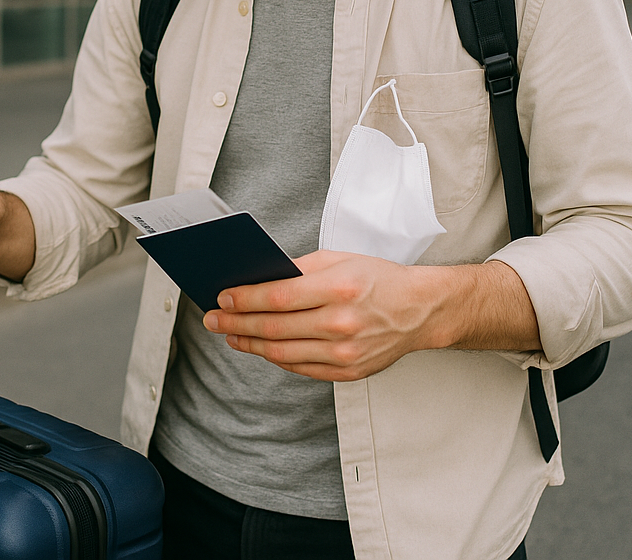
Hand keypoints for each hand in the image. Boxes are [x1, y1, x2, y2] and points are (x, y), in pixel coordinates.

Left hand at [201, 250, 450, 381]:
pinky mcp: (348, 372)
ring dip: (249, 344)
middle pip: (274, 327)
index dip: (245, 299)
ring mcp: (345, 352)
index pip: (278, 297)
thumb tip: (257, 279)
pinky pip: (300, 368)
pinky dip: (275, 357)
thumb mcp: (339, 259)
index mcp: (339, 288)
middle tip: (212, 319)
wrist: (418, 310)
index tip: (222, 297)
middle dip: (235, 323)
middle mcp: (341, 323)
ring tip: (230, 334)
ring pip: (282, 352)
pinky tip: (260, 347)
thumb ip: (299, 269)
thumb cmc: (376, 278)